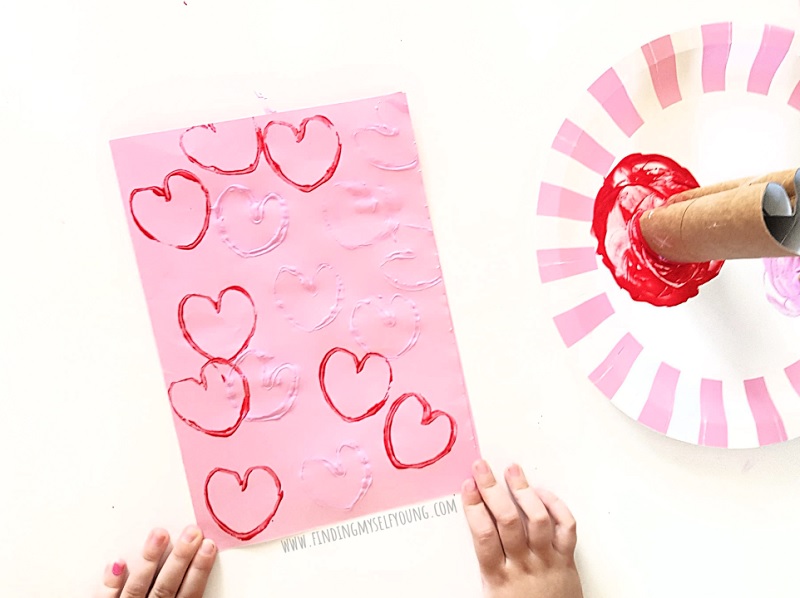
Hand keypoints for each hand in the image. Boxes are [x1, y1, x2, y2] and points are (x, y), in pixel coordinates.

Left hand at [96, 525, 216, 597]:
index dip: (200, 569)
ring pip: (139, 586)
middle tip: (192, 533)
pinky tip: (117, 561)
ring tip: (159, 533)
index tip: (209, 546)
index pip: (190, 593)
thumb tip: (200, 572)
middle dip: (181, 558)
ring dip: (150, 560)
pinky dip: (111, 582)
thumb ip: (186, 597)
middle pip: (167, 586)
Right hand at [462, 461, 582, 597]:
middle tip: (482, 469)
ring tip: (512, 472)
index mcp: (498, 578)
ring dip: (523, 491)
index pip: (483, 536)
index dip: (474, 508)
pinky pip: (565, 527)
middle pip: (507, 520)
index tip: (468, 488)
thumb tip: (471, 529)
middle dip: (491, 489)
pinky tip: (543, 493)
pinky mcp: (567, 559)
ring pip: (537, 519)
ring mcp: (547, 560)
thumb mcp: (490, 595)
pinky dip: (556, 506)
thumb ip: (484, 562)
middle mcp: (523, 566)